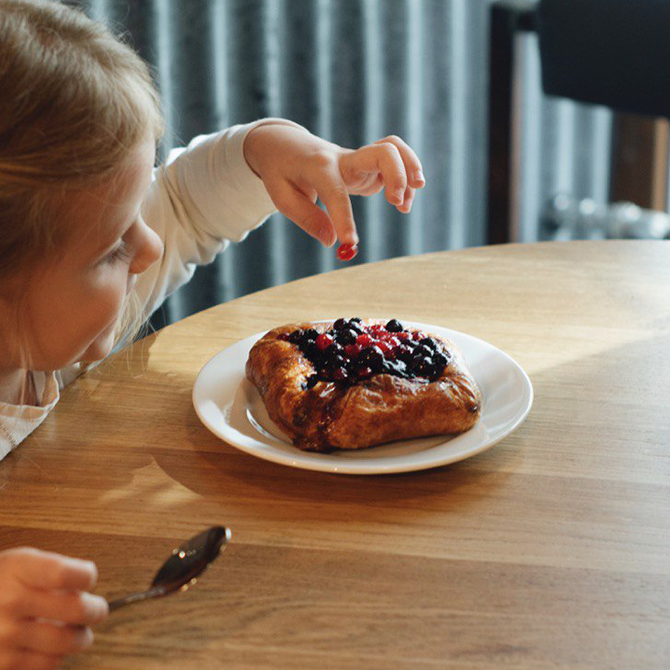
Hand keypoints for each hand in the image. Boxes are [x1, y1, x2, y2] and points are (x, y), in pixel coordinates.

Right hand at [0, 548, 107, 669]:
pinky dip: (56, 656)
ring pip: (66, 642)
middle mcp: (10, 602)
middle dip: (96, 611)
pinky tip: (52, 646)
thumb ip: (54, 571)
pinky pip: (47, 664)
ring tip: (79, 633)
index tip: (89, 579)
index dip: (86, 576)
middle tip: (98, 611)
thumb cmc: (1, 585)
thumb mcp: (20, 563)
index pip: (64, 573)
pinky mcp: (3, 664)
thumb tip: (88, 588)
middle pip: (75, 609)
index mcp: (18, 569)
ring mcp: (5, 636)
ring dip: (80, 638)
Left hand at [243, 123, 425, 248]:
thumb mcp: (282, 196)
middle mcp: (343, 159)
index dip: (344, 218)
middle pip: (382, 152)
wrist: (284, 143)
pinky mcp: (366, 165)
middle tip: (398, 203)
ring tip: (405, 204)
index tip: (350, 244)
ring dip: (409, 170)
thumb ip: (307, 219)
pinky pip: (394, 161)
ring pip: (393, 149)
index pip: (335, 191)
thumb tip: (332, 241)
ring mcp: (357, 159)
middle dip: (397, 175)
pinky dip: (406, 177)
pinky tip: (403, 202)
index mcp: (318, 167)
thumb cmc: (281, 171)